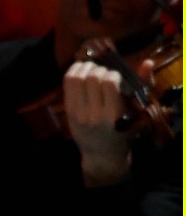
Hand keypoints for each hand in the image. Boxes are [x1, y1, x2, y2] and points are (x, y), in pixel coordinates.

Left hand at [63, 59, 131, 186]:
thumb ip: (141, 86)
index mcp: (113, 114)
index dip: (113, 73)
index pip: (109, 83)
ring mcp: (78, 112)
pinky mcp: (68, 111)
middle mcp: (93, 114)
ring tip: (92, 67)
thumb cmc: (123, 131)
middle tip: (103, 71)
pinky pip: (67, 84)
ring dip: (85, 68)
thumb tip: (147, 62)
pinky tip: (80, 69)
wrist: (101, 152)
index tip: (116, 76)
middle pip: (93, 78)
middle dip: (100, 69)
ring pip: (77, 78)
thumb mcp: (136, 112)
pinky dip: (74, 71)